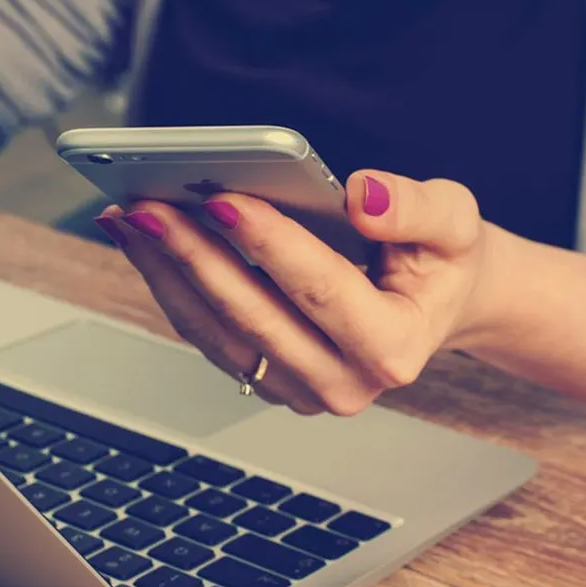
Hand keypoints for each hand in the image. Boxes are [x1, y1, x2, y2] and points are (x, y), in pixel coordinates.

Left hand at [94, 171, 493, 415]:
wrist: (429, 304)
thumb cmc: (439, 263)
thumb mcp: (454, 223)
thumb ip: (417, 209)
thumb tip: (361, 197)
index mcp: (393, 348)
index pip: (321, 291)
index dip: (269, 244)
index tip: (223, 199)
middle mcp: (342, 384)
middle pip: (253, 317)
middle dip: (195, 256)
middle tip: (148, 206)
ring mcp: (298, 389)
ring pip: (216, 332)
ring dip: (167, 273)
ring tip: (131, 218)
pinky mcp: (266, 378)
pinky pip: (207, 335)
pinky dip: (171, 286)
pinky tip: (144, 242)